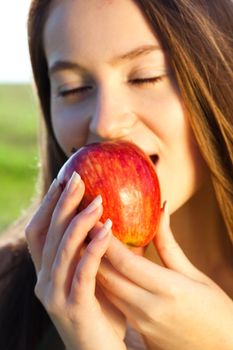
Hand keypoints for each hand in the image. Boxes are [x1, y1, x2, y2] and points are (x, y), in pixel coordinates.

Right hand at [25, 173, 125, 349]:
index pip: (39, 231)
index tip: (64, 179)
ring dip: (79, 222)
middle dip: (61, 203)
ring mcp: (55, 295)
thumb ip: (96, 249)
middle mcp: (44, 281)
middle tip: (78, 178)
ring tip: (98, 200)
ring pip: (62, 250)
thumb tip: (112, 217)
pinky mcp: (74, 308)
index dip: (48, 204)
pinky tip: (108, 229)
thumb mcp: (94, 276)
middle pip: (47, 234)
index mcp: (46, 272)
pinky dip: (94, 248)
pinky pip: (83, 272)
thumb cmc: (101, 311)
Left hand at [97, 203, 232, 349]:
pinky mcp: (138, 330)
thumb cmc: (215, 311)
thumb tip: (161, 210)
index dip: (105, 239)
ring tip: (87, 244)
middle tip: (83, 228)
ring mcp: (141, 322)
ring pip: (106, 289)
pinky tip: (102, 268)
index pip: (124, 261)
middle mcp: (148, 307)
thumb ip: (170, 244)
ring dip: (94, 266)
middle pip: (107, 275)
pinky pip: (114, 301)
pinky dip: (105, 282)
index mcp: (167, 289)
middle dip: (91, 250)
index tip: (93, 219)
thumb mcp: (195, 274)